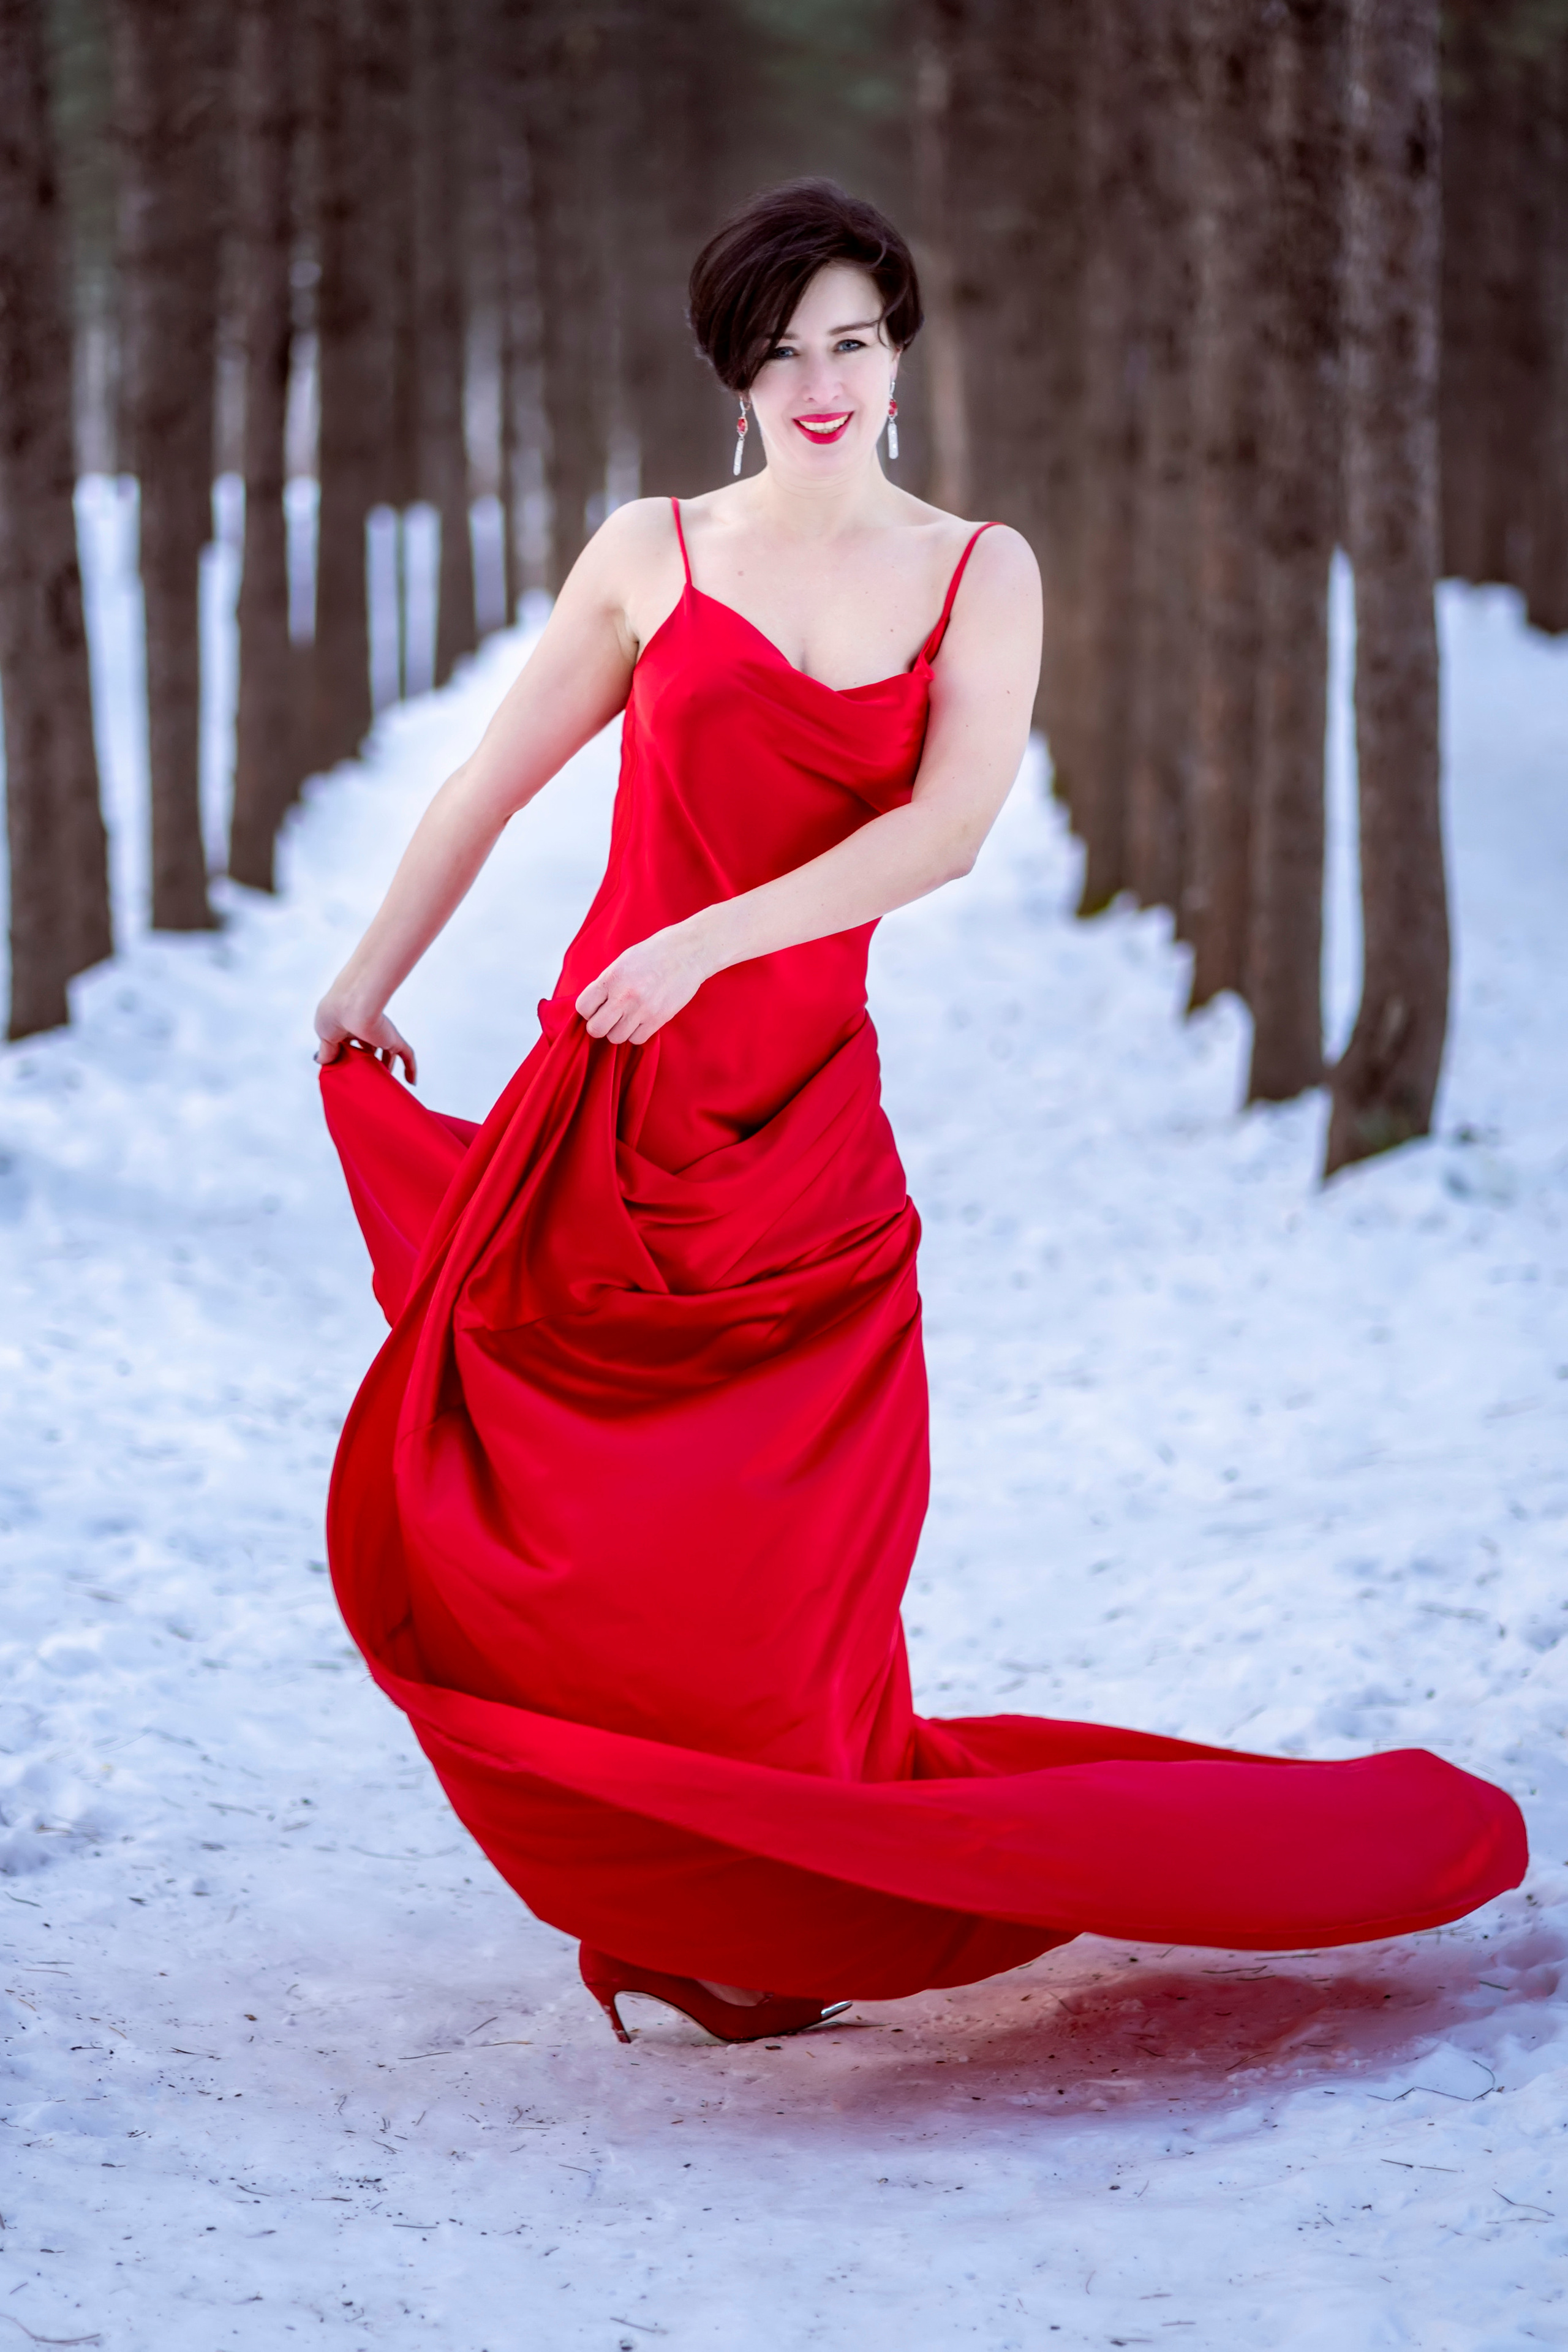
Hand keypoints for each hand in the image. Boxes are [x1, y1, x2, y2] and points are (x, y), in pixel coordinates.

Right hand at [314, 991, 417, 1083]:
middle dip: (366, 1062)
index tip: (343, 1071)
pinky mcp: (393, 1039)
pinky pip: (407, 1055)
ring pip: (386, 1053)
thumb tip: (321, 1061)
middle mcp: (364, 1026)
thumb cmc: (334, 1014)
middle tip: (363, 1078)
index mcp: (345, 1023)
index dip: (345, 1056)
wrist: (354, 1005)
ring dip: (386, 1067)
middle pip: (368, 1048)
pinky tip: (412, 1082)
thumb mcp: (324, 1035)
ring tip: (382, 1082)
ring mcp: (380, 1034)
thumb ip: (327, 1051)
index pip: (346, 1043)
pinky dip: (411, 1068)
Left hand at [575, 921, 712, 1044]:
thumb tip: (594, 1004)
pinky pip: (637, 1039)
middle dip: (599, 1025)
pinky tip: (641, 1021)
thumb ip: (606, 984)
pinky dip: (636, 1033)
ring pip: (616, 1038)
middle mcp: (624, 996)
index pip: (583, 1008)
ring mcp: (642, 1010)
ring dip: (619, 1030)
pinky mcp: (659, 1019)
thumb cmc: (654, 954)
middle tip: (608, 1018)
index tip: (596, 1007)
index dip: (587, 1010)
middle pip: (596, 1029)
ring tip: (627, 1018)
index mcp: (611, 978)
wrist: (687, 953)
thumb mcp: (622, 962)